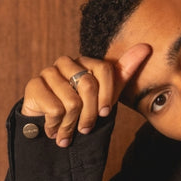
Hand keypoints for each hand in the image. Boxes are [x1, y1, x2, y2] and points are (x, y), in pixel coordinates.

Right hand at [21, 44, 150, 147]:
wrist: (50, 132)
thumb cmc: (79, 114)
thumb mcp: (105, 96)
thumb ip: (123, 73)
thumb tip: (146, 47)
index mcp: (85, 62)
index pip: (104, 69)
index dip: (107, 95)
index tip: (105, 114)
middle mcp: (66, 62)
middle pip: (89, 85)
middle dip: (89, 114)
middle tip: (85, 129)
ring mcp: (48, 72)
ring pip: (72, 101)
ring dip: (71, 125)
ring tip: (66, 132)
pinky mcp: (34, 86)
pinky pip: (55, 109)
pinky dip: (56, 125)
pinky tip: (52, 128)